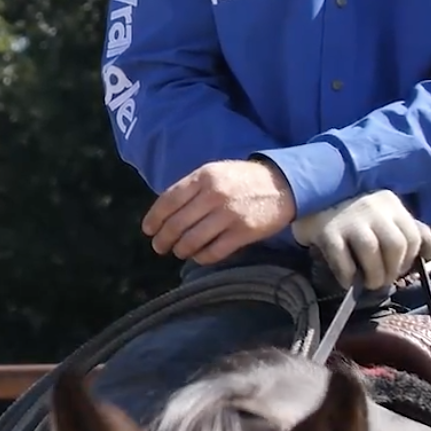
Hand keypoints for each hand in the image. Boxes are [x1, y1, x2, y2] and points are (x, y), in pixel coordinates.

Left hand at [142, 158, 298, 265]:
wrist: (283, 184)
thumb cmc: (242, 179)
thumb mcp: (214, 172)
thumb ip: (191, 188)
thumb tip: (165, 211)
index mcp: (203, 177)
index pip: (168, 201)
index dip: (154, 218)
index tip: (148, 230)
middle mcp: (213, 195)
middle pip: (177, 224)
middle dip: (163, 239)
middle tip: (159, 247)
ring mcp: (229, 215)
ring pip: (192, 241)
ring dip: (181, 250)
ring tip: (179, 252)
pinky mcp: (243, 233)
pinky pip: (214, 252)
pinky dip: (202, 257)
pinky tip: (199, 256)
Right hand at [290, 189, 430, 290]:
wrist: (305, 196)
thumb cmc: (352, 213)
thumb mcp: (384, 216)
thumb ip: (409, 234)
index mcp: (391, 204)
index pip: (415, 236)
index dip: (410, 259)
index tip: (399, 269)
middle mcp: (373, 208)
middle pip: (396, 246)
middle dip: (393, 270)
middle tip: (382, 279)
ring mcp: (349, 219)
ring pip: (372, 253)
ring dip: (374, 276)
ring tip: (368, 283)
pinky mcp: (327, 232)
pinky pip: (343, 260)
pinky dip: (349, 276)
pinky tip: (348, 280)